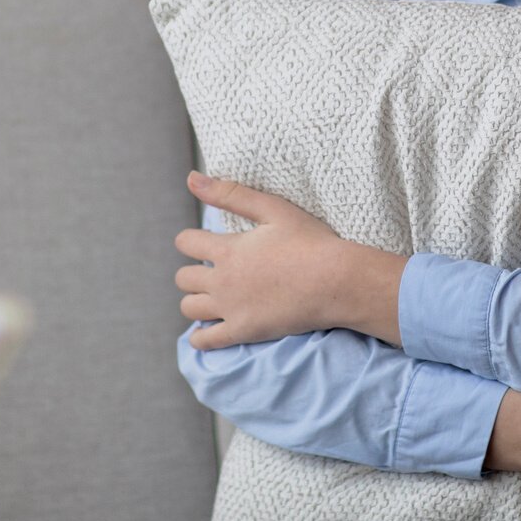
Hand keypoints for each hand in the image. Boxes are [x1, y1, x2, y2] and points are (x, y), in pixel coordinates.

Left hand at [174, 171, 406, 349]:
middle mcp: (222, 280)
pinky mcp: (243, 331)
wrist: (336, 281)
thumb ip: (230, 194)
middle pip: (183, 278)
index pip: (185, 242)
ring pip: (189, 308)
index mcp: (227, 249)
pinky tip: (206, 332)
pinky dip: (200, 337)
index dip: (190, 240)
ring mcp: (230, 309)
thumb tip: (191, 178)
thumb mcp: (272, 209)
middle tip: (211, 272)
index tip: (203, 243)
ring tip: (211, 298)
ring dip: (195, 301)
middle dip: (192, 272)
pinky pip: (206, 341)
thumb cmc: (310, 242)